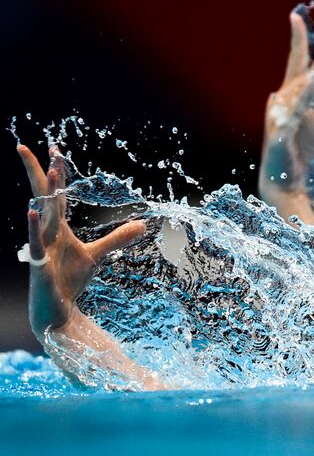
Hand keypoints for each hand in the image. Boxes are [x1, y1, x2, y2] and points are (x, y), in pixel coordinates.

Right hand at [18, 144, 145, 335]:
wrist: (57, 308)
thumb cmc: (69, 279)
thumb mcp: (96, 255)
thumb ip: (116, 238)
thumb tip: (142, 224)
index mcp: (56, 227)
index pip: (55, 194)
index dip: (55, 173)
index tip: (55, 149)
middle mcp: (45, 231)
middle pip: (42, 196)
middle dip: (38, 172)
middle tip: (28, 147)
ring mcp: (40, 245)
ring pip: (41, 214)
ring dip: (44, 192)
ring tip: (45, 169)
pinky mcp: (40, 263)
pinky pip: (35, 241)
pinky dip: (34, 227)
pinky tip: (32, 211)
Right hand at [258, 12, 313, 224]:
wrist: (286, 178)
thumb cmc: (303, 147)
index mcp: (292, 94)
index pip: (296, 62)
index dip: (298, 40)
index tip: (296, 16)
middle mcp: (282, 101)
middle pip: (297, 74)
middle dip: (302, 53)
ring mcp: (278, 118)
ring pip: (293, 96)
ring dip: (306, 84)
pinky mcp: (277, 138)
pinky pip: (287, 122)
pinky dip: (293, 113)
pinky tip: (298, 105)